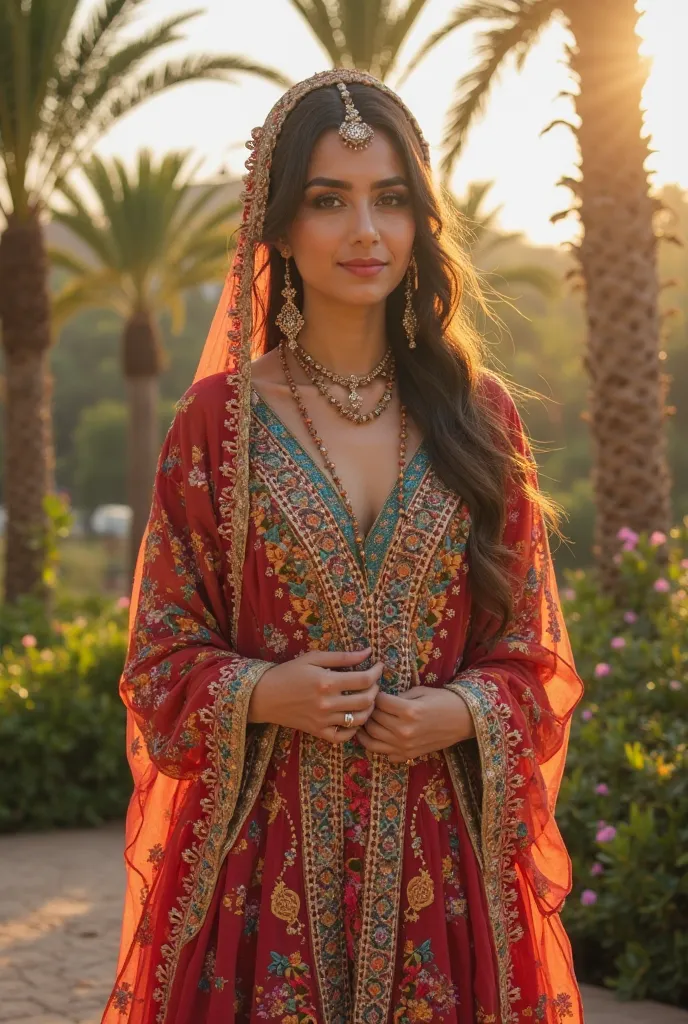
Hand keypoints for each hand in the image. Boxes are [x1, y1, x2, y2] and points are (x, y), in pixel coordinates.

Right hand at [248, 647, 382, 743]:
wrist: (265, 696)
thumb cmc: (289, 672)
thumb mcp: (313, 658)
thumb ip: (342, 657)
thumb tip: (368, 653)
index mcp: (327, 682)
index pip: (364, 680)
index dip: (376, 672)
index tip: (379, 666)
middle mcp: (327, 704)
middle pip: (366, 700)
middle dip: (376, 690)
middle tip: (374, 682)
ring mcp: (323, 721)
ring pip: (359, 719)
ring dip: (369, 708)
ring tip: (367, 698)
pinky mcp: (318, 732)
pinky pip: (344, 736)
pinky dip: (354, 728)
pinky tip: (354, 717)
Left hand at [357, 686, 475, 762]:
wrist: (463, 720)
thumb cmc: (442, 701)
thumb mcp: (420, 691)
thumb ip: (399, 696)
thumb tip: (380, 699)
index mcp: (408, 711)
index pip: (379, 702)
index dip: (375, 695)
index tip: (376, 692)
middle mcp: (404, 731)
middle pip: (373, 720)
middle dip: (369, 711)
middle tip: (371, 705)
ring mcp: (405, 746)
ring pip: (371, 740)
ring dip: (366, 729)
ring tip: (367, 720)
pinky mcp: (407, 756)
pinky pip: (382, 753)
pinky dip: (376, 745)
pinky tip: (378, 735)